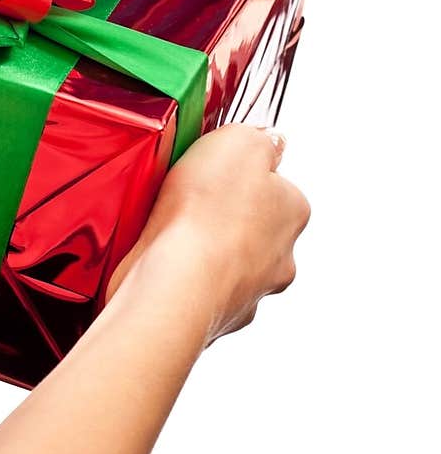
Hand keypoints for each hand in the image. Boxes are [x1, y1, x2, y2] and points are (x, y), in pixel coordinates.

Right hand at [106, 125, 309, 345]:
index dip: (240, 171)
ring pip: (225, 259)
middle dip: (222, 213)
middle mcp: (280, 257)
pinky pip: (196, 286)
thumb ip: (261, 138)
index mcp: (293, 212)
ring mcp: (248, 292)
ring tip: (169, 230)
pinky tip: (161, 259)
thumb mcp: (240, 141)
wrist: (174, 283)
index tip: (215, 167)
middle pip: (252, 224)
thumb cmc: (206, 215)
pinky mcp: (212, 315)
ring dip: (202, 246)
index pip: (275, 183)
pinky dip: (181, 274)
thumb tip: (268, 142)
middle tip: (188, 197)